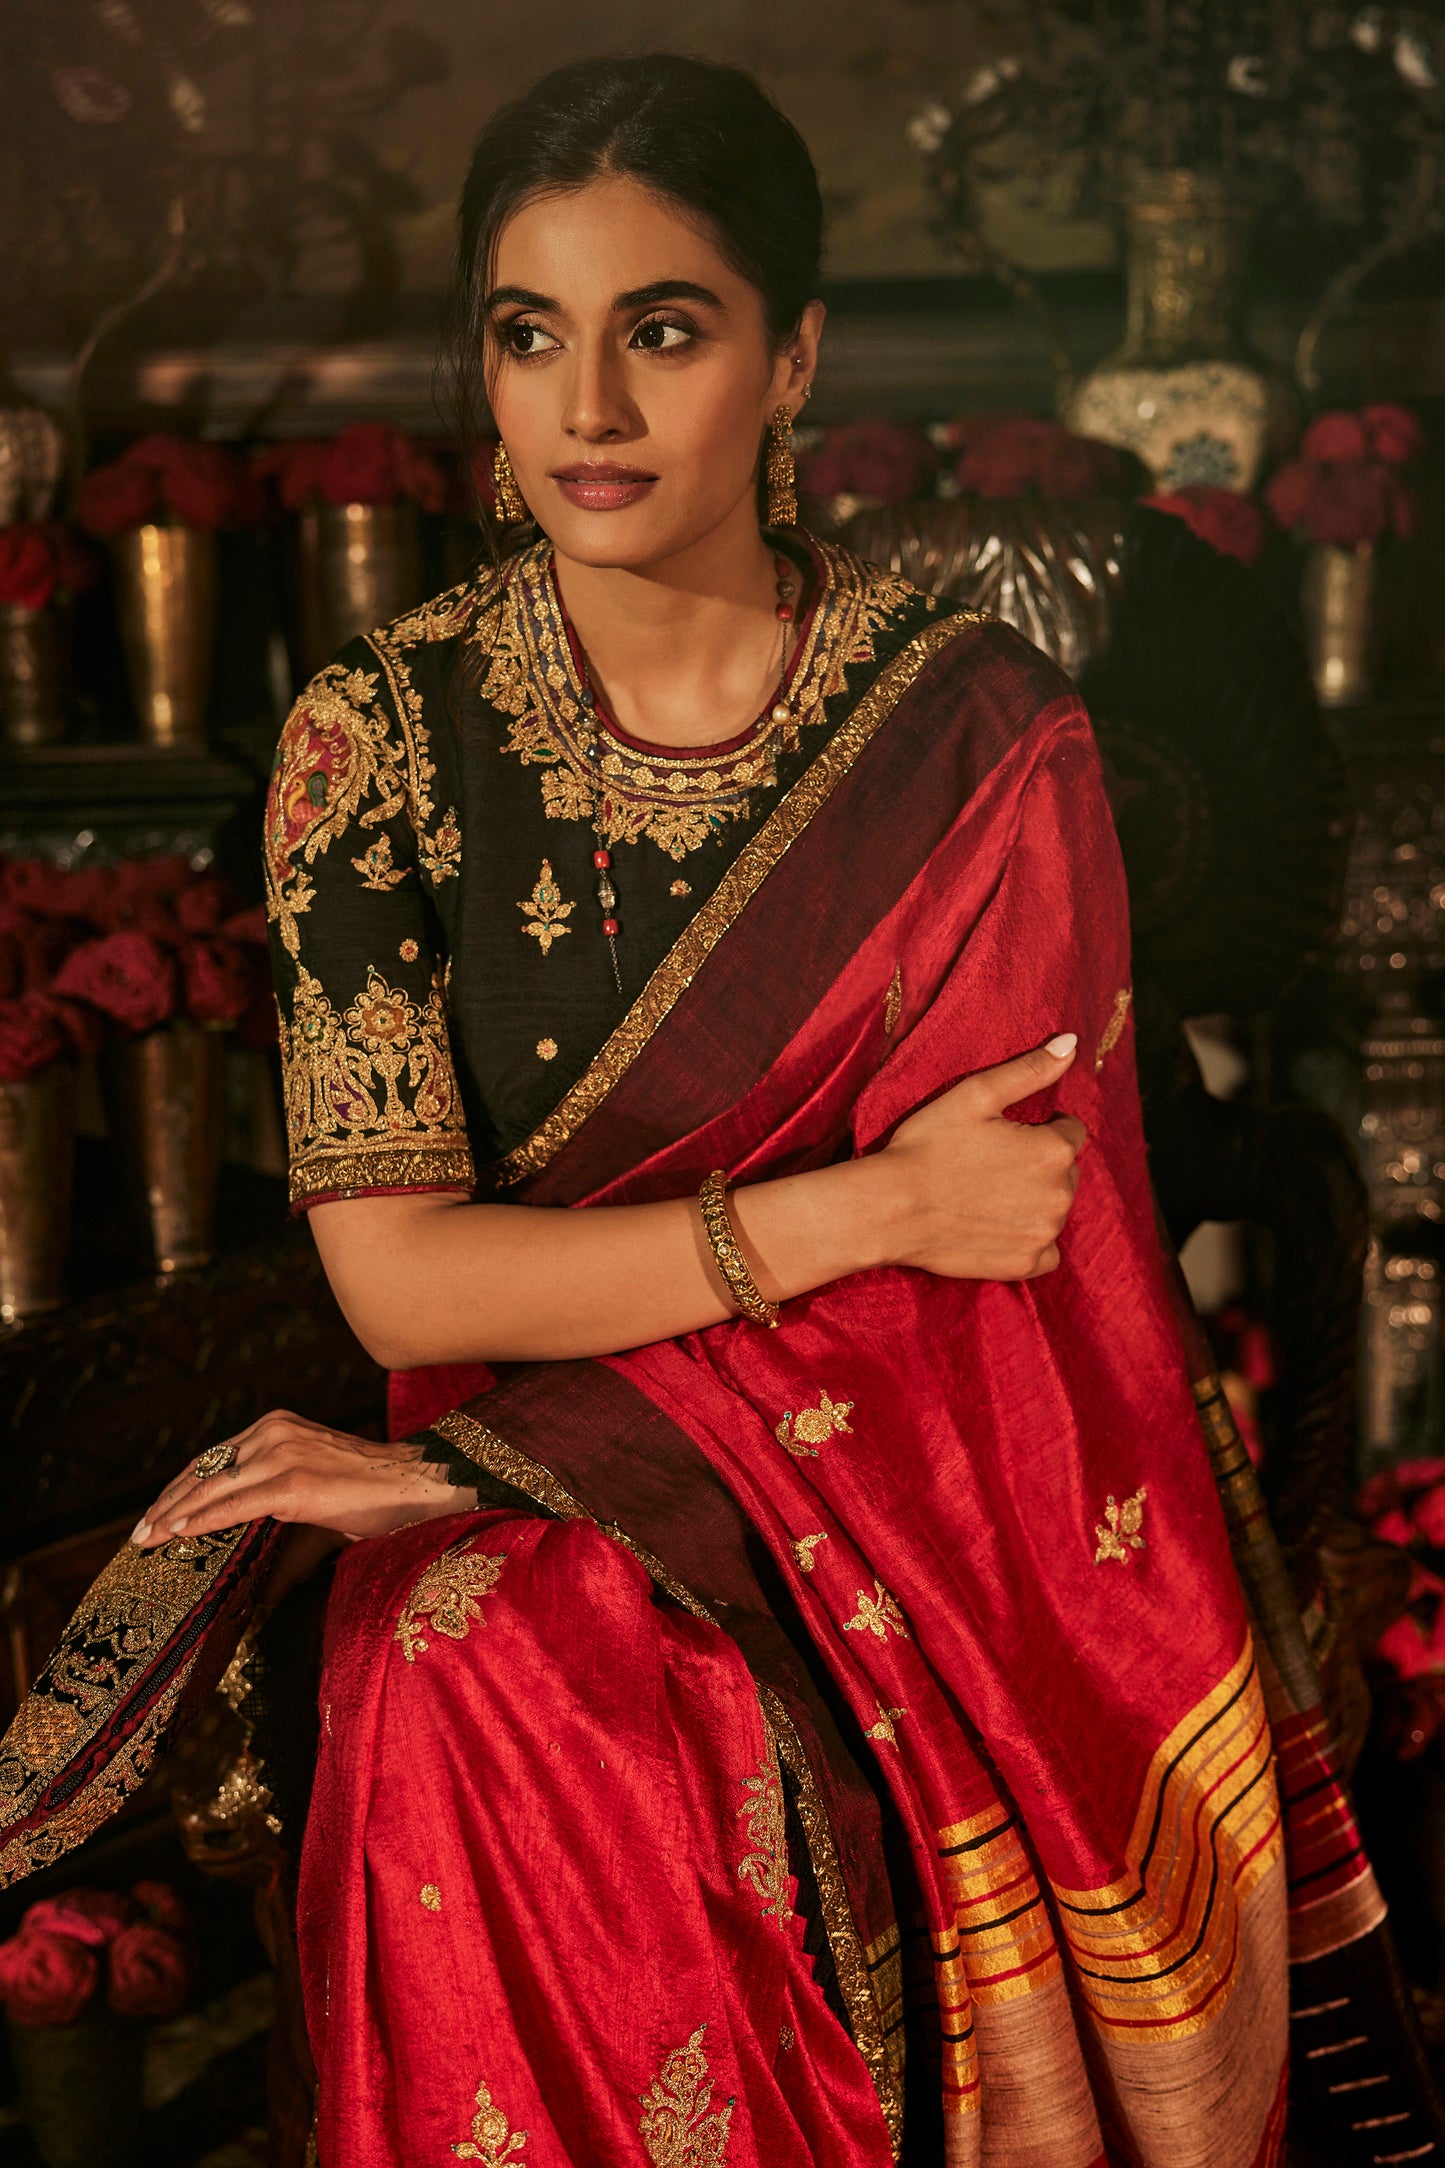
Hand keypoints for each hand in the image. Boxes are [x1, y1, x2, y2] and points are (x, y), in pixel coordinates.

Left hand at [131, 1411, 474, 1550]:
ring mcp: (284, 1453)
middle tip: (139, 1532)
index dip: (181, 1487)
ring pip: (213, 1487)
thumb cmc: (374, 1493)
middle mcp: (275, 1432)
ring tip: (148, 1539)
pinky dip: (203, 1520)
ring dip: (175, 1515)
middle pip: (204, 1469)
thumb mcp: (312, 1491)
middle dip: (168, 1502)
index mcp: (278, 1427)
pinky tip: (179, 1534)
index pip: (214, 1458)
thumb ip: (274, 1508)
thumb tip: (249, 1558)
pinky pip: (236, 1504)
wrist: (419, 1484)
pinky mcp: (295, 1482)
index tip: (157, 1512)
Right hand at [881, 1033, 1086, 1279]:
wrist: (890, 1209)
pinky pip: (1046, 1250)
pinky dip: (1029, 1239)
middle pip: (1065, 1171)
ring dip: (1034, 1200)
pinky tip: (996, 1226)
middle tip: (991, 1165)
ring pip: (1055, 1209)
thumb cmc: (928, 1146)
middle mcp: (1060, 1195)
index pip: (1070, 1131)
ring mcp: (1044, 1233)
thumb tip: (1071, 1043)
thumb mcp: (976, 1095)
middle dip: (1039, 1164)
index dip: (1039, 1128)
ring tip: (987, 1195)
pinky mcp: (1026, 1264)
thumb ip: (1029, 1070)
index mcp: (1053, 1150)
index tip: (1005, 1135)